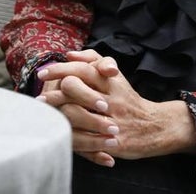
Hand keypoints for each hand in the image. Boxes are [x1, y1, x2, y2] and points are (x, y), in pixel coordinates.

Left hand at [37, 55, 195, 165]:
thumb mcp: (115, 77)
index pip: (82, 69)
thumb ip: (94, 61)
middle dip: (54, 93)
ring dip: (58, 113)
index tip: (42, 74)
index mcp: (110, 81)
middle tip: (40, 98)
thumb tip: (70, 54)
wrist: (155, 126)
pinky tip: (60, 133)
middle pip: (76, 88)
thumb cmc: (128, 100)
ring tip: (45, 114)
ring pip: (77, 113)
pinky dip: (71, 136)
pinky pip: (87, 139)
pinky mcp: (114, 140)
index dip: (60, 70)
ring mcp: (112, 120)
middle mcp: (111, 98)